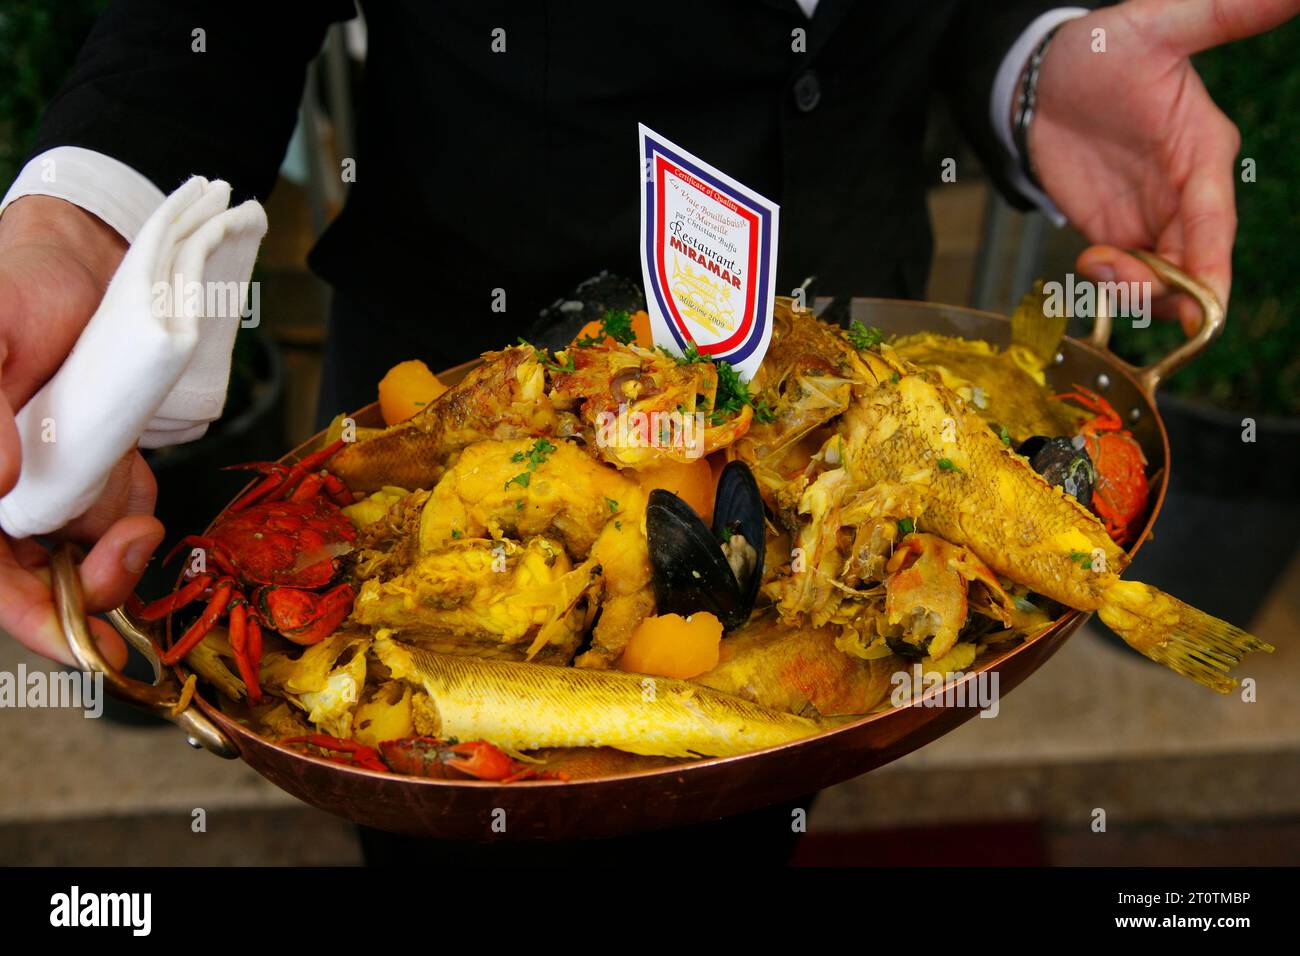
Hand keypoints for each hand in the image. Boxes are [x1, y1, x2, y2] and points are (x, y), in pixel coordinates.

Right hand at [0, 195, 162, 667]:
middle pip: (45, 583)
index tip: (87, 645)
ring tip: (121, 466)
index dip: (34, 619)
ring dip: (118, 527)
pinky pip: (124, 513)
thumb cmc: (13, 289)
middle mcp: (4, 495)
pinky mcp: (94, 471)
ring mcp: (50, 486)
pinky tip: (130, 459)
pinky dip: (136, 500)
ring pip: (90, 552)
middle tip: (134, 547)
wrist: (83, 259)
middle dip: (95, 580)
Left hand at [1029, 0, 1299, 332]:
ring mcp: (1151, 219)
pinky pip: (1126, 280)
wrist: (1044, 78)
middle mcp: (1186, 194)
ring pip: (1163, 281)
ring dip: (1135, 291)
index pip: (1215, 219)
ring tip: (1094, 263)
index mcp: (1205, 153)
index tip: (1204, 301)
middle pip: (1194, 263)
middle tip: (1116, 276)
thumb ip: (1222, 15)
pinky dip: (1111, 287)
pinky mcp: (1115, 235)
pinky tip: (1086, 262)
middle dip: (1167, 289)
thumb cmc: (1104, 49)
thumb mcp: (1157, 24)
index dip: (1210, 263)